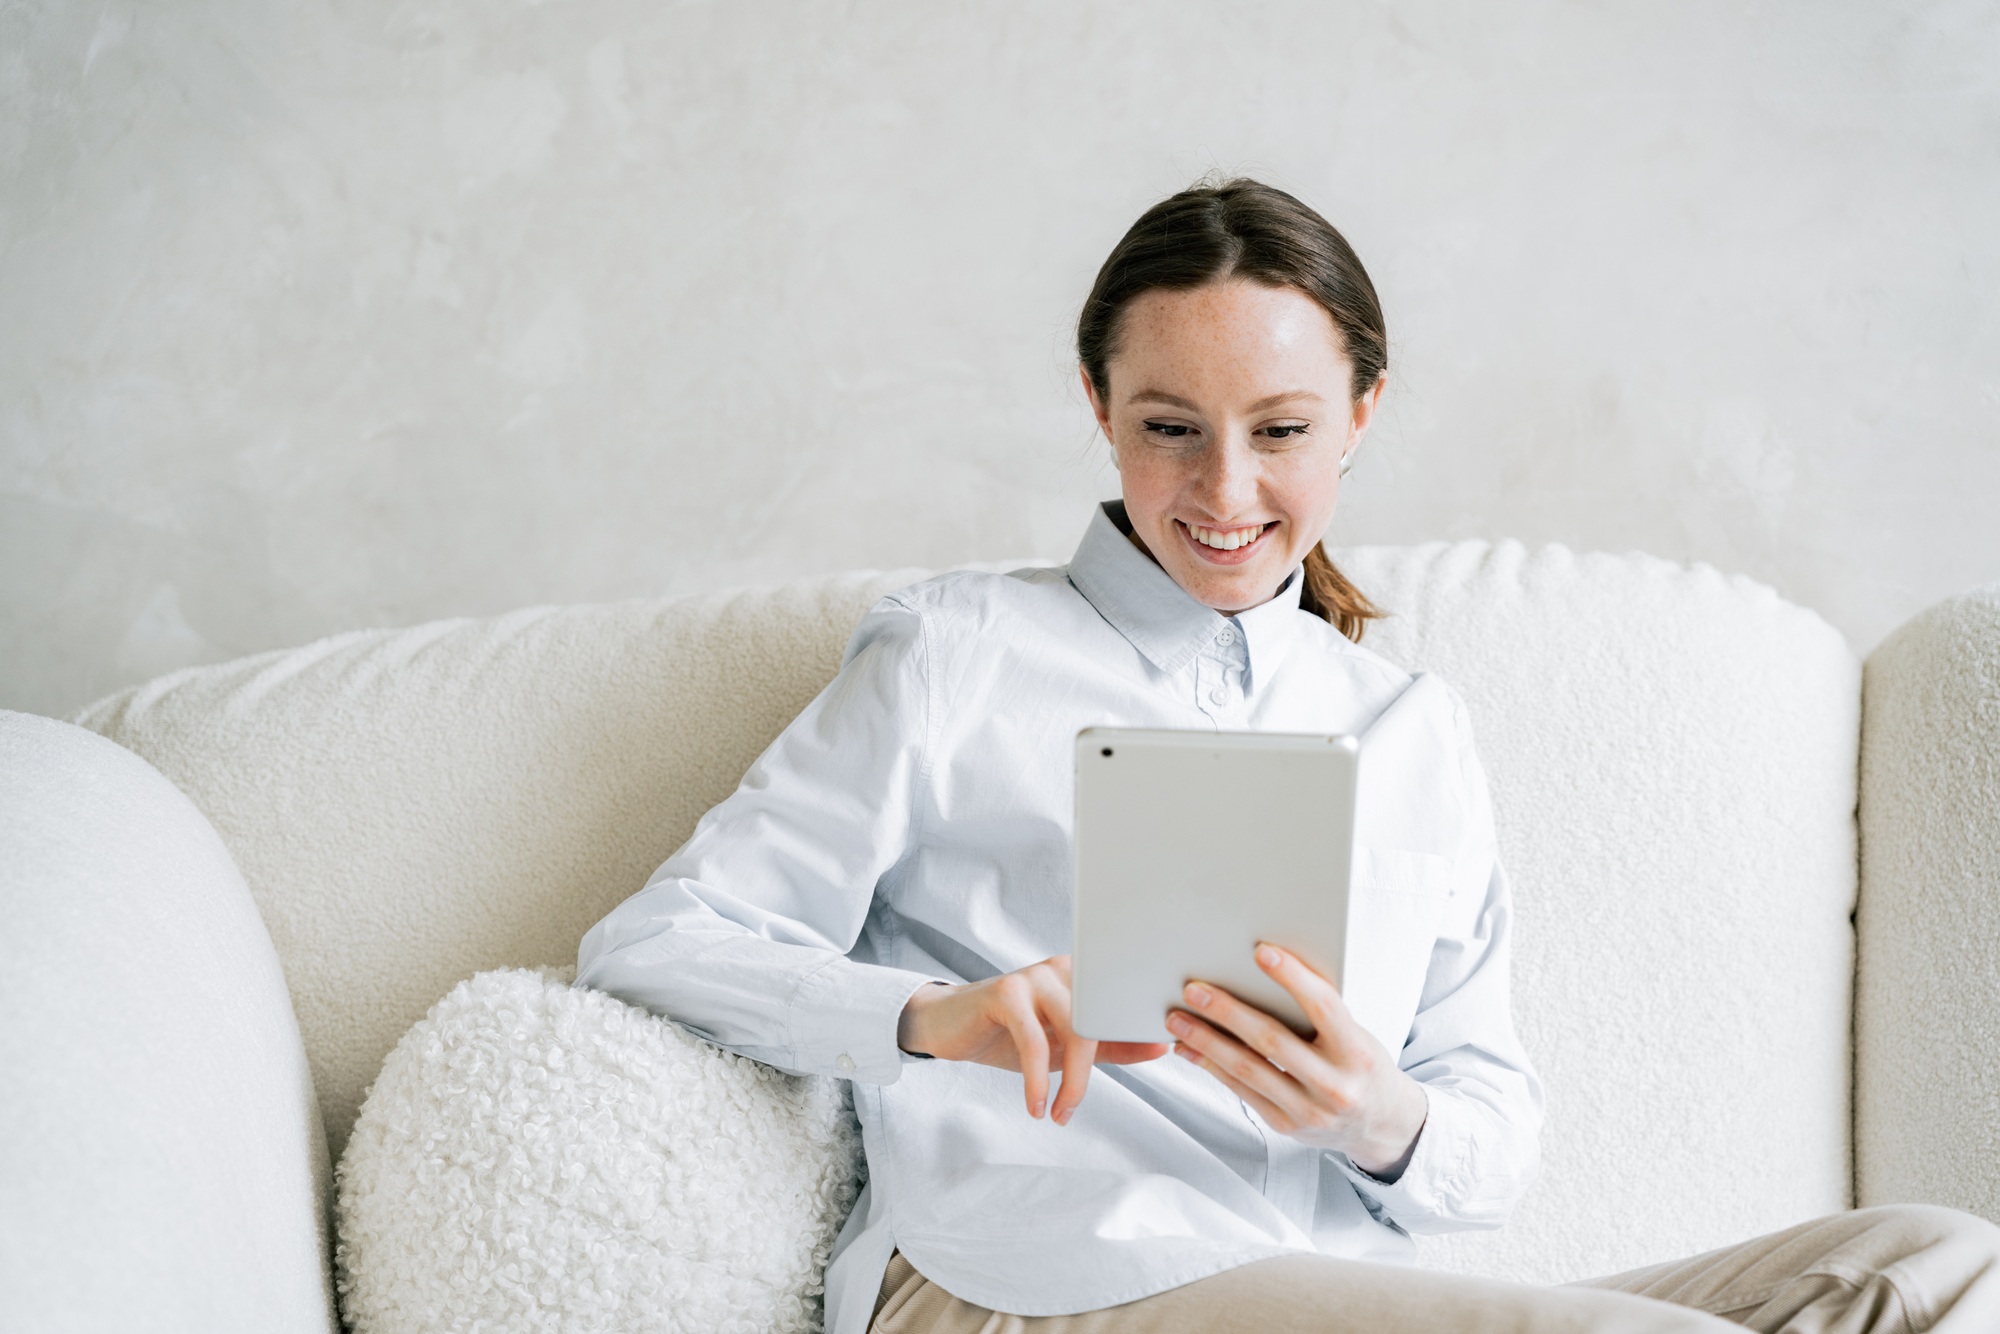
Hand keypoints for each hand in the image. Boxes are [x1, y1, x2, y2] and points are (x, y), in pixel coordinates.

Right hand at [897, 955, 1171, 1124]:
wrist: (948, 1026)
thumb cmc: (1009, 1034)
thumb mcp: (1065, 1045)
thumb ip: (1111, 1044)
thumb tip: (1162, 1046)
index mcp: (1085, 977)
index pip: (1124, 1004)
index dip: (1142, 1029)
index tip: (1160, 1058)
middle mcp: (1064, 969)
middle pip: (1100, 1020)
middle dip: (1090, 1073)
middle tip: (1073, 1110)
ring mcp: (1035, 977)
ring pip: (1073, 1029)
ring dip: (1070, 1081)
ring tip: (1058, 1113)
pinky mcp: (1006, 991)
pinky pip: (1033, 1039)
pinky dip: (1036, 1078)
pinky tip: (1035, 1104)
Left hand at [1167, 944, 1427, 1177]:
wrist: (1381, 1123)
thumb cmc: (1360, 1063)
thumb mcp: (1356, 1035)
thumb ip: (1320, 1012)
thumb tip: (1261, 972)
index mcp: (1357, 1052)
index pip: (1324, 1007)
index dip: (1293, 977)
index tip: (1260, 951)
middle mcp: (1335, 1085)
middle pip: (1272, 1041)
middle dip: (1228, 1012)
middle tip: (1193, 989)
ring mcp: (1309, 1110)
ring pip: (1249, 1069)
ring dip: (1207, 1041)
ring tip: (1177, 1018)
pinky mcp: (1286, 1125)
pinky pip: (1242, 1091)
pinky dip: (1212, 1066)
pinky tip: (1189, 1049)